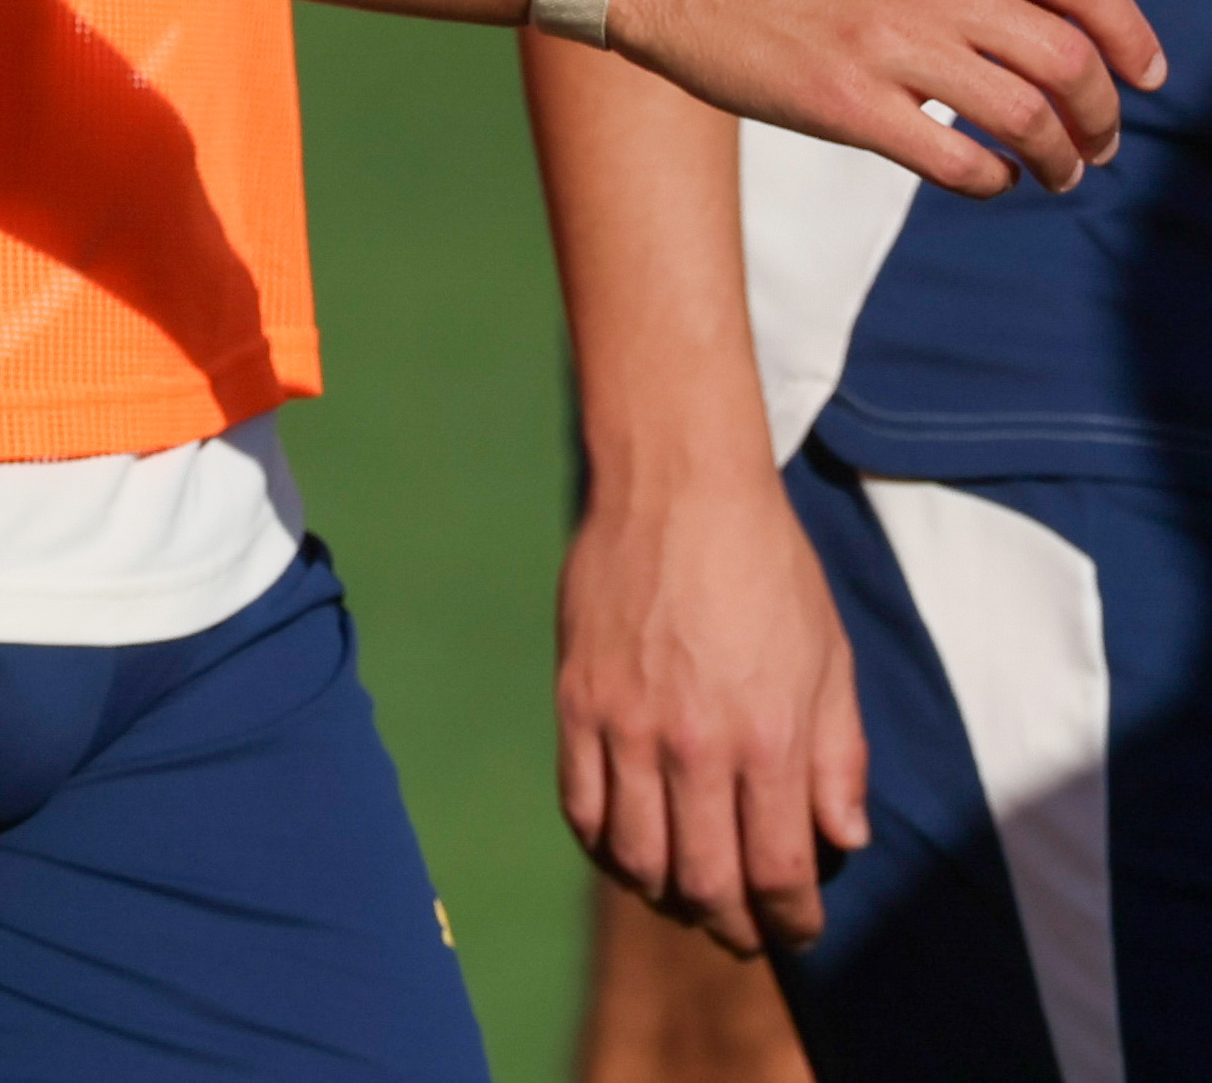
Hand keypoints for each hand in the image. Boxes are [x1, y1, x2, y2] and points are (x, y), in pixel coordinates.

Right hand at [562, 461, 865, 952]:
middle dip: (731, 924)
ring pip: (636, 857)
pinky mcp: (576, 703)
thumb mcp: (831, 660)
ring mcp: (626, 726)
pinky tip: (628, 851)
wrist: (677, 490)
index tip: (799, 931)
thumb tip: (843, 840)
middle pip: (704, 880)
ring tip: (685, 896)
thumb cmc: (768, 570)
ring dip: (665, 894)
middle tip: (742, 931)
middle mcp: (694, 745)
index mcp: (769, 738)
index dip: (791, 921)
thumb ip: (838, 758)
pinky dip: (604, 847)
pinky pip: (581, 806)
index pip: (778, 871)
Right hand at [610, 0, 1159, 194]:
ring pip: (1025, 115)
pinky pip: (956, 160)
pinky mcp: (842, 102)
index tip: (1147, 75)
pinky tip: (990, 179)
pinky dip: (993, 180)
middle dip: (1103, 114)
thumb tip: (1044, 16)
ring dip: (1061, 157)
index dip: (1132, 35)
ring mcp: (885, 40)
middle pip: (1068, 58)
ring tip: (1057, 172)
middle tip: (1099, 142)